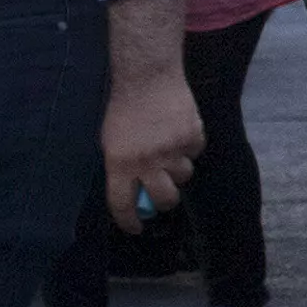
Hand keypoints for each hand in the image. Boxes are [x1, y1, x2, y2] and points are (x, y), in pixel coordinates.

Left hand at [102, 69, 203, 231]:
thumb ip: (122, 166)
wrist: (147, 78)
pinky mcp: (192, 137)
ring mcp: (172, 150)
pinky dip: (189, 147)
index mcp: (119, 163)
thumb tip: (134, 189)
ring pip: (183, 176)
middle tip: (163, 193)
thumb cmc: (123, 109)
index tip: (135, 228)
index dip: (128, 221)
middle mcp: (147, 162)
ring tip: (171, 150)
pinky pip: (195, 153)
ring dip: (178, 168)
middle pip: (164, 198)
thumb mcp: (111, 141)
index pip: (122, 203)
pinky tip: (179, 131)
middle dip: (165, 201)